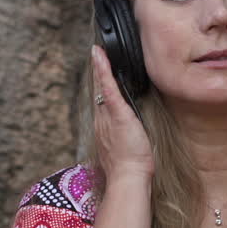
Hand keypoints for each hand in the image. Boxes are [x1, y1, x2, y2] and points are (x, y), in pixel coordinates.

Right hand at [91, 45, 153, 178]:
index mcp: (104, 127)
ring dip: (98, 67)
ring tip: (97, 50)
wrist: (127, 177)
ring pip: (101, 87)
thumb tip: (130, 131)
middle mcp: (101, 120)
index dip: (99, 87)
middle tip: (95, 53)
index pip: (100, 102)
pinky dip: (104, 71)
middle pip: (97, 91)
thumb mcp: (125, 149)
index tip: (99, 74)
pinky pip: (108, 88)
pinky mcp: (117, 113)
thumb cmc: (129, 167)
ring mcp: (107, 116)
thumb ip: (124, 137)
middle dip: (96, 73)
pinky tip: (100, 57)